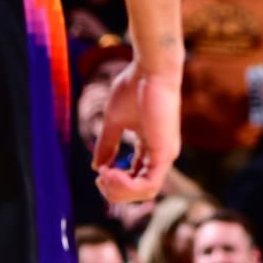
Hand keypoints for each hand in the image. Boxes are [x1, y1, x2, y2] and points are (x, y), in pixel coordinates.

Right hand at [92, 65, 181, 206]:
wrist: (150, 70)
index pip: (135, 177)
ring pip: (145, 193)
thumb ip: (107, 144)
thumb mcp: (114, 121)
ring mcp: (165, 155)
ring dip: (120, 191)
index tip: (99, 172)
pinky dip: (128, 186)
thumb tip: (96, 166)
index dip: (115, 181)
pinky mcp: (165, 154)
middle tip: (100, 178)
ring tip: (104, 176)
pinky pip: (149, 185)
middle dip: (115, 191)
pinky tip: (111, 173)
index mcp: (149, 146)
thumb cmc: (134, 87)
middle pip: (140, 190)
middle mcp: (159, 154)